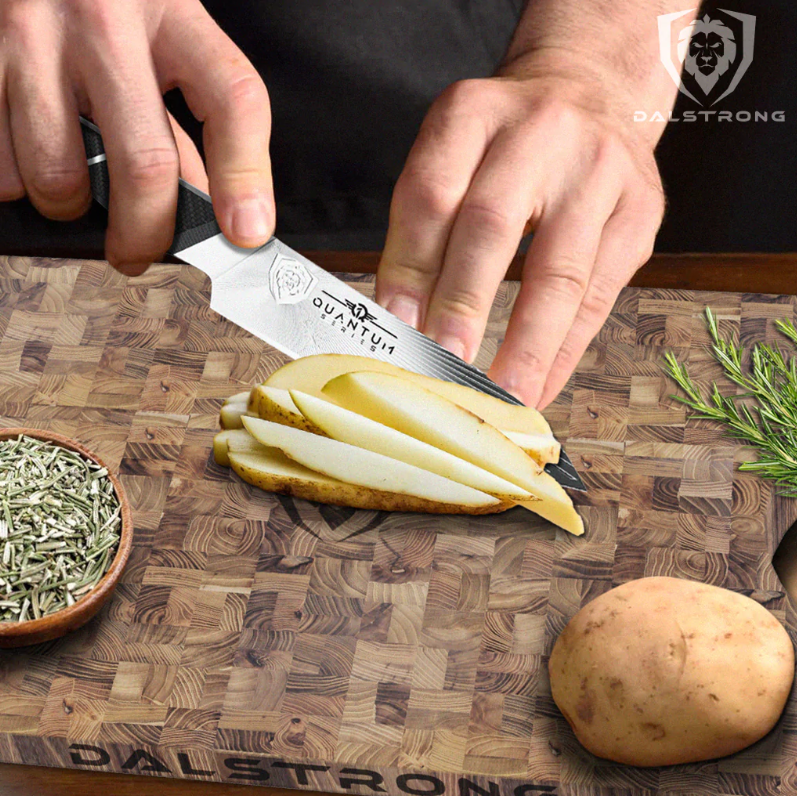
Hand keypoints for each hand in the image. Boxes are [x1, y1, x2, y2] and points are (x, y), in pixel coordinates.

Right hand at [0, 0, 272, 274]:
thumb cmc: (101, 2)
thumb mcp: (158, 35)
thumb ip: (181, 116)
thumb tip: (208, 208)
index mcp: (170, 12)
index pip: (233, 100)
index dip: (245, 177)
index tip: (245, 231)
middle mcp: (104, 21)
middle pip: (146, 165)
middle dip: (145, 234)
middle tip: (137, 251)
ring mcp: (33, 36)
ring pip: (59, 178)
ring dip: (68, 205)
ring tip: (70, 177)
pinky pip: (1, 168)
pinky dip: (16, 181)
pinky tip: (27, 149)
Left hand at [376, 56, 664, 408]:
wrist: (592, 93)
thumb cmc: (506, 145)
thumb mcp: (454, 158)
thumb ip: (425, 229)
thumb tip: (404, 321)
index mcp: (473, 113)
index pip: (431, 194)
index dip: (410, 268)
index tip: (397, 329)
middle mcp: (539, 132)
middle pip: (493, 227)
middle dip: (463, 308)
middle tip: (442, 368)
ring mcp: (599, 171)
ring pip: (559, 272)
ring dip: (525, 347)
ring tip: (500, 399)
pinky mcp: (640, 211)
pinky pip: (599, 295)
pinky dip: (565, 351)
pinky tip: (539, 387)